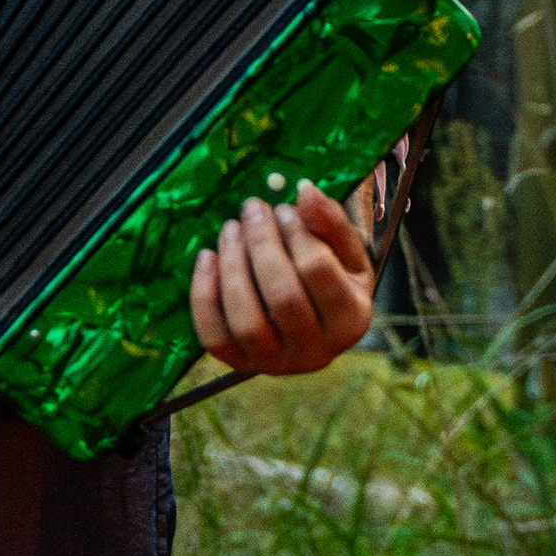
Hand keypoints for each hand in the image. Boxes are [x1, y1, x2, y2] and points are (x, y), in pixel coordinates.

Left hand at [190, 178, 375, 377]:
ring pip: (246, 322)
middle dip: (261, 244)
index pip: (317, 271)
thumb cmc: (335, 277)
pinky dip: (204, 295)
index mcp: (351, 321)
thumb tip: (304, 191)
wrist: (316, 320)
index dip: (295, 233)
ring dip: (233, 266)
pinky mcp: (241, 365)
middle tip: (252, 208)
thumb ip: (330, 220)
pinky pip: (215, 336)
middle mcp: (317, 352)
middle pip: (282, 297)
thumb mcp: (345, 249)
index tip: (283, 208)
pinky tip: (207, 256)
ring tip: (230, 228)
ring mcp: (277, 364)